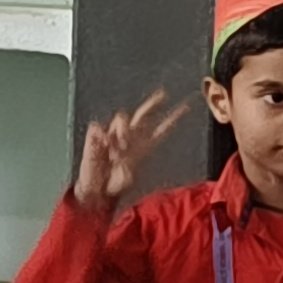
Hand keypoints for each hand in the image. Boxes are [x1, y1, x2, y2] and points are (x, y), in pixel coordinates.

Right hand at [71, 92, 189, 217]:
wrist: (96, 188)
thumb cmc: (114, 184)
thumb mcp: (124, 181)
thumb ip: (126, 169)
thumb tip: (122, 155)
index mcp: (142, 147)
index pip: (160, 130)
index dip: (172, 119)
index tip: (186, 108)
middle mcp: (130, 137)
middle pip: (144, 115)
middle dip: (153, 104)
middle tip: (163, 94)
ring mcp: (113, 134)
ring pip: (122, 117)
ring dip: (121, 131)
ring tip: (116, 150)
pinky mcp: (97, 135)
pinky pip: (99, 126)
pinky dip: (101, 134)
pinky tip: (102, 145)